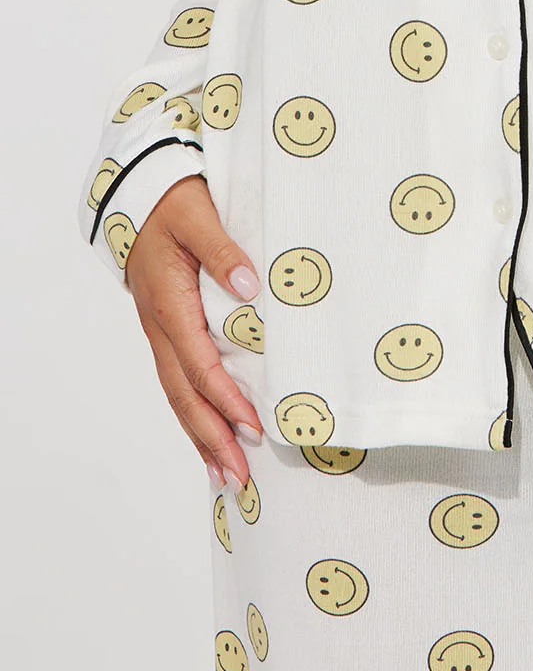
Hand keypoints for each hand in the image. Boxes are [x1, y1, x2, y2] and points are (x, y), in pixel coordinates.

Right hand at [123, 174, 265, 490]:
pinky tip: (208, 434)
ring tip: (224, 475)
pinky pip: (179, 379)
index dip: (227, 399)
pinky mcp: (167, 328)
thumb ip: (223, 249)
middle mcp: (162, 327)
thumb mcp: (198, 216)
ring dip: (201, 435)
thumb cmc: (173, 203)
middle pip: (185, 395)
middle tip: (239, 477)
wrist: (140, 193)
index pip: (201, 365)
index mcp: (171, 304)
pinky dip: (193, 412)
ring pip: (179, 394)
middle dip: (212, 438)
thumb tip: (248, 286)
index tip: (254, 426)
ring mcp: (161, 331)